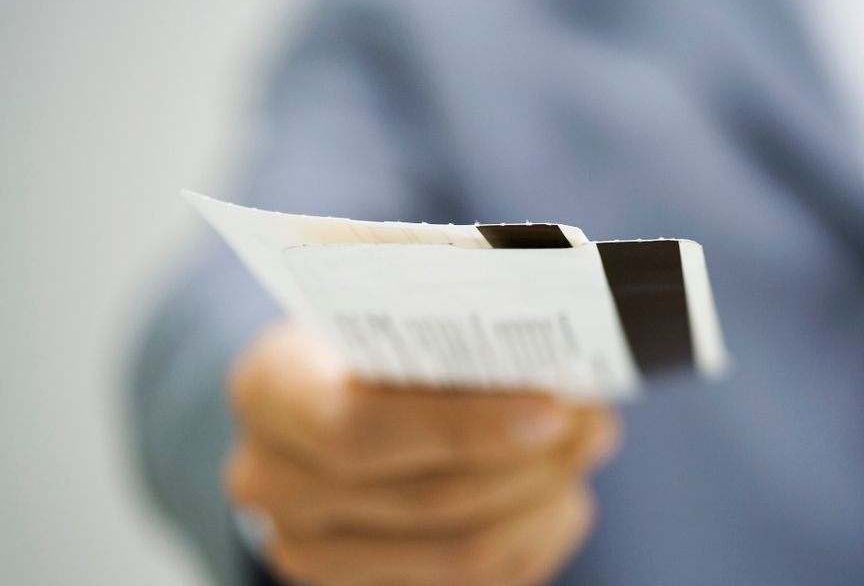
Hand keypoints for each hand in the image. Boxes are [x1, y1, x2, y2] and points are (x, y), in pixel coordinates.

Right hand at [224, 321, 619, 585]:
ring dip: (542, 500)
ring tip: (586, 447)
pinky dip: (534, 536)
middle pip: (428, 497)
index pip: (359, 426)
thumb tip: (570, 381)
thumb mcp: (391, 310)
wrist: (319, 399)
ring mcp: (312, 551)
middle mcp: (272, 482)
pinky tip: (558, 493)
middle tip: (592, 420)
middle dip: (531, 462)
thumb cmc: (369, 339)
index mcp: (269, 391)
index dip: (465, 426)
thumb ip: (459, 338)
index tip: (553, 407)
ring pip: (461, 554)